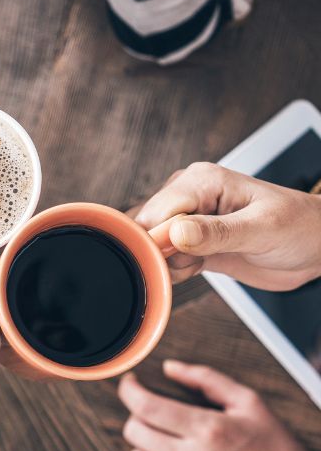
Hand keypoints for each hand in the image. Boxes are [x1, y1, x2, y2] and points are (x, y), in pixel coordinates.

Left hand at [119, 361, 320, 450]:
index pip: (145, 406)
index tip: (131, 385)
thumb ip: (205, 378)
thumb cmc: (276, 448)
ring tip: (167, 441)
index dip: (129, 390)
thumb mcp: (248, 401)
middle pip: (134, 432)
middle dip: (138, 416)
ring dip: (145, 447)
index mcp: (209, 429)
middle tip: (154, 414)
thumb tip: (169, 368)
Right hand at [135, 162, 320, 288]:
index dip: (158, 239)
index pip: (158, 210)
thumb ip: (218, 233)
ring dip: (168, 263)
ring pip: (151, 245)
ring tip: (200, 263)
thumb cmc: (301, 228)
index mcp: (203, 180)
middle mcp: (189, 195)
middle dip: (161, 253)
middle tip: (193, 262)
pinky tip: (197, 268)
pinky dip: (173, 270)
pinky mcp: (189, 241)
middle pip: (146, 227)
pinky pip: (164, 257)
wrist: (316, 247)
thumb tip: (176, 233)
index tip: (176, 259)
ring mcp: (187, 218)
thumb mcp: (263, 230)